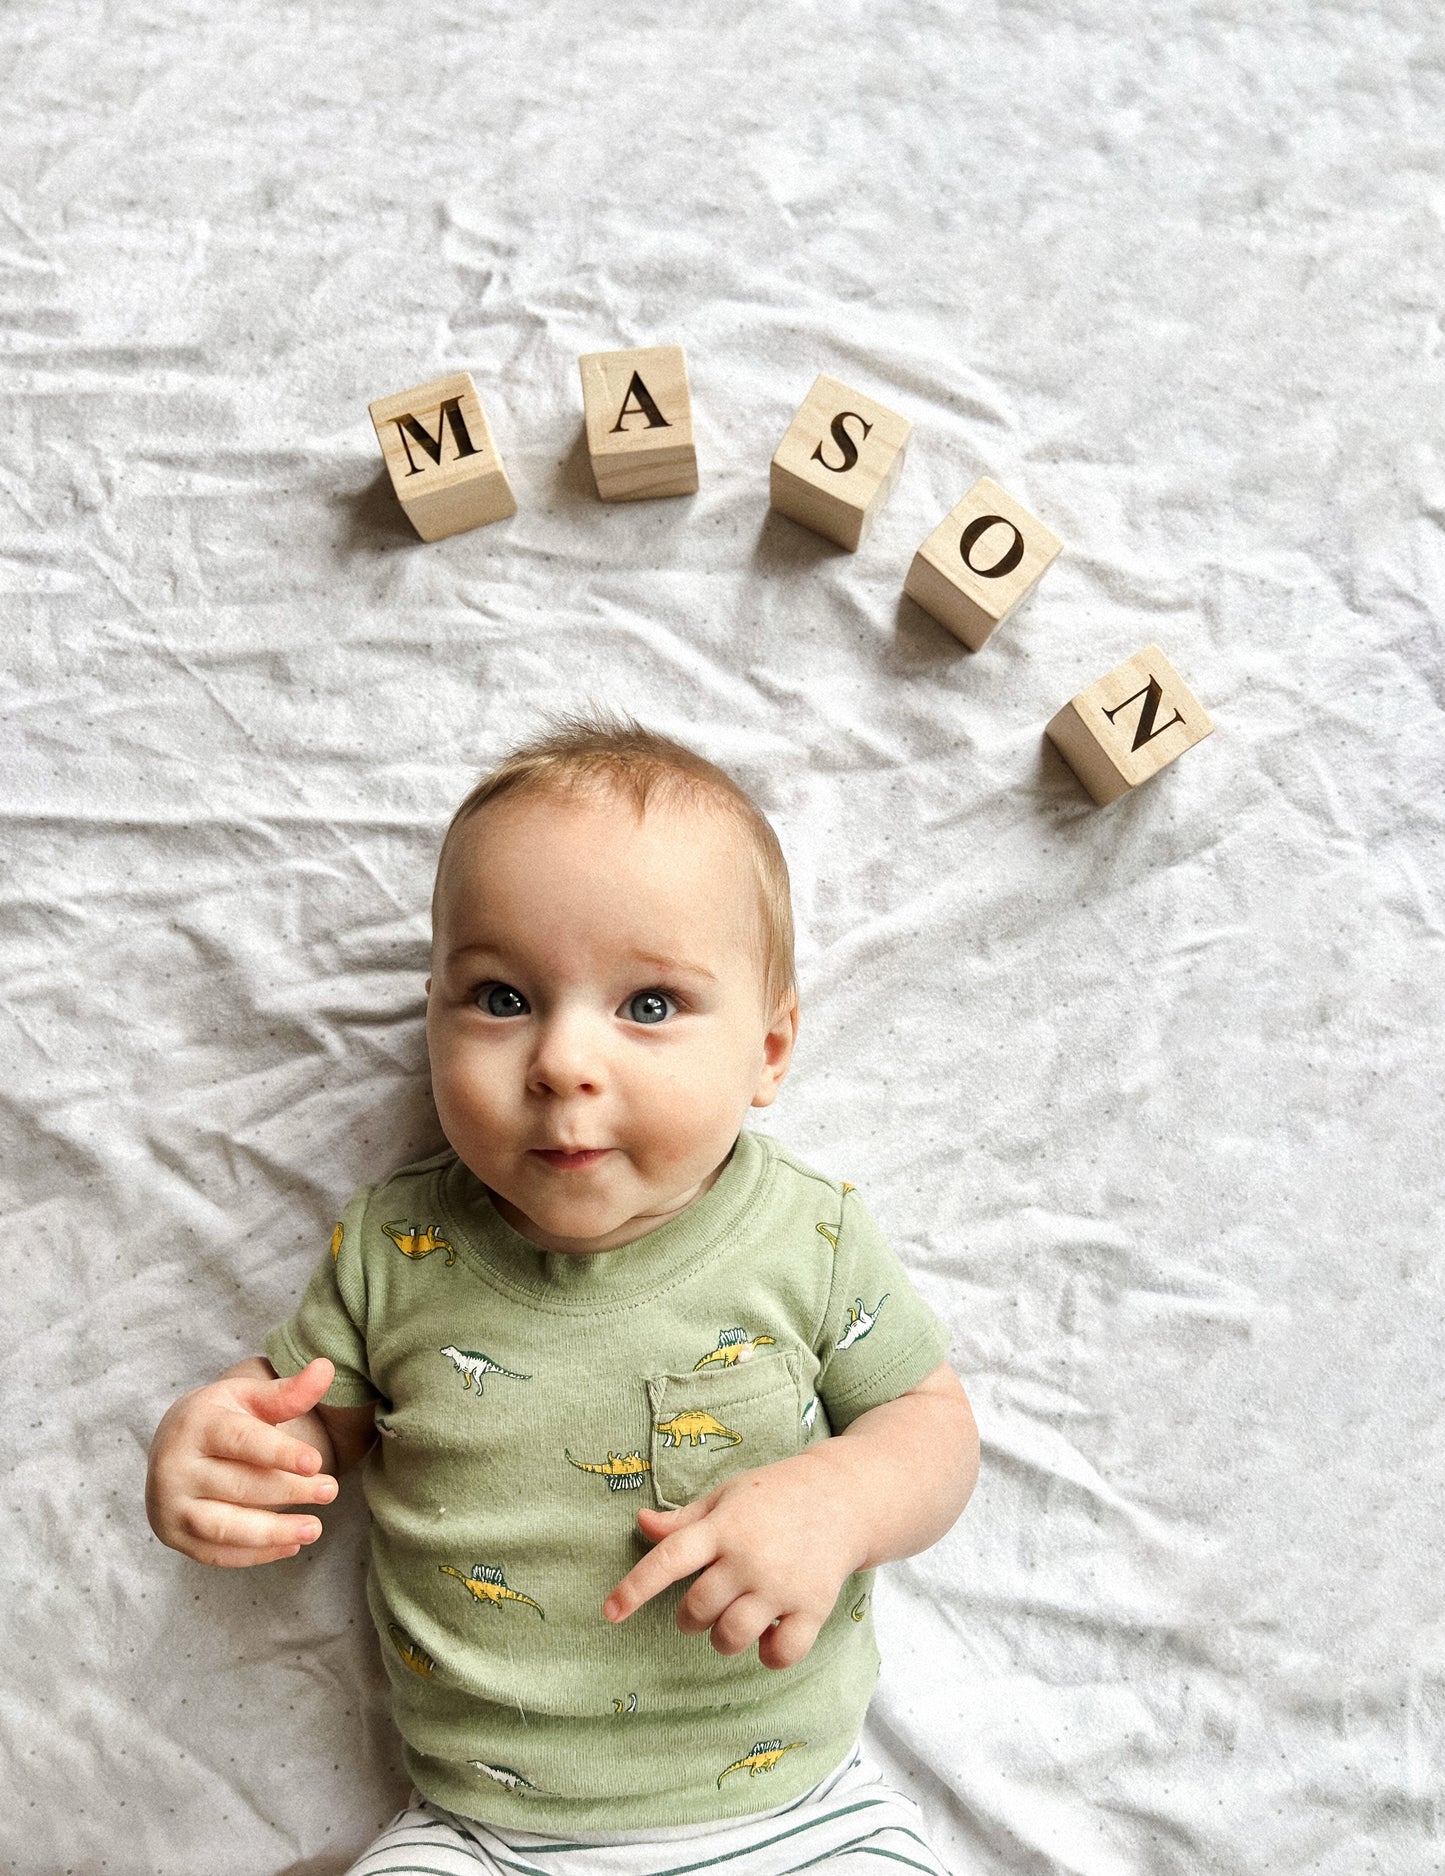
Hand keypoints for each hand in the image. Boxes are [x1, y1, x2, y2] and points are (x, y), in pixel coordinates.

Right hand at [145, 1358, 339, 1566]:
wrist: (171, 1445)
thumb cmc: (222, 1417)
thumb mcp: (249, 1397)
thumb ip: (288, 1392)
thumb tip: (327, 1368)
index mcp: (197, 1425)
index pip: (241, 1441)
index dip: (280, 1452)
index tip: (316, 1462)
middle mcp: (176, 1467)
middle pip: (239, 1485)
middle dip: (290, 1490)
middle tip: (332, 1490)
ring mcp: (170, 1505)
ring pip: (226, 1527)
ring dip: (273, 1532)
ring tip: (315, 1528)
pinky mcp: (173, 1535)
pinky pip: (217, 1553)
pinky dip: (256, 1554)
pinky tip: (291, 1545)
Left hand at [603, 1452, 864, 1669]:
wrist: (844, 1496)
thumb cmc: (776, 1495)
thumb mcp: (727, 1496)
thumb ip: (685, 1520)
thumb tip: (641, 1524)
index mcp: (723, 1526)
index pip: (668, 1559)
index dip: (634, 1588)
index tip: (610, 1612)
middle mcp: (749, 1557)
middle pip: (696, 1609)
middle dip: (689, 1617)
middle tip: (704, 1604)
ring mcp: (781, 1585)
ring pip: (730, 1636)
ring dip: (721, 1639)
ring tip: (732, 1621)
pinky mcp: (812, 1607)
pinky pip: (780, 1654)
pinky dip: (768, 1655)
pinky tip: (769, 1635)